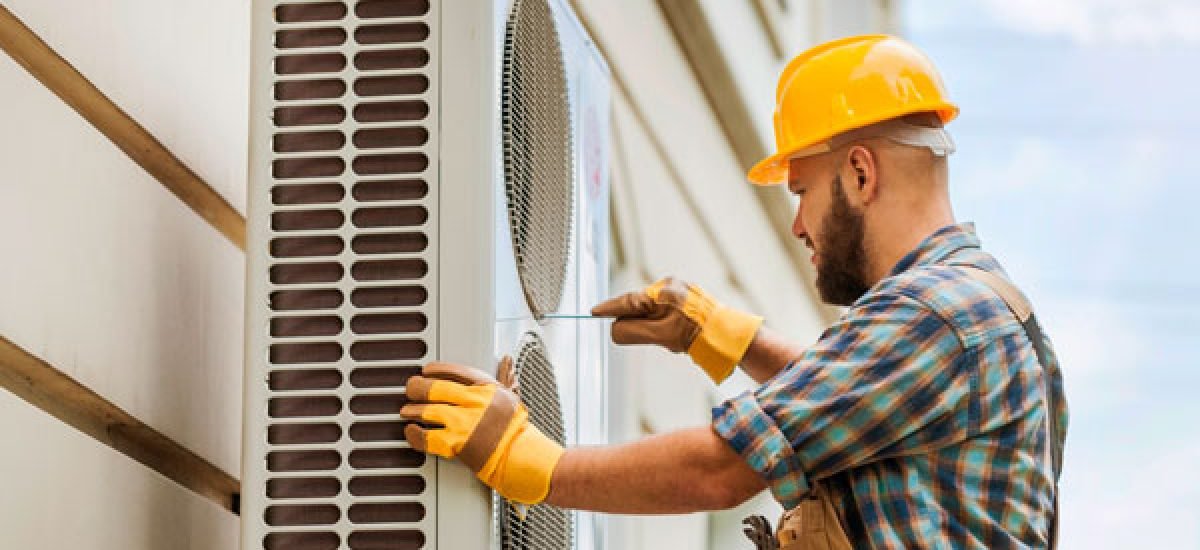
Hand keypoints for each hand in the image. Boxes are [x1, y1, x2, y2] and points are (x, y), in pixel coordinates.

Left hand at [401, 358, 563, 504]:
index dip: (436, 369)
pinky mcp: (457, 443)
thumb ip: (504, 377)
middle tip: (411, 389)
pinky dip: (414, 434)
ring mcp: (464, 422)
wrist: (521, 456)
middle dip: (417, 387)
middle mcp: (473, 402)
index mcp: (485, 388)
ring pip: (427, 411)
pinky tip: (411, 431)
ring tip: (407, 411)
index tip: (426, 371)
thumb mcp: (511, 397)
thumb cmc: (516, 429)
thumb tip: (507, 360)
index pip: (454, 371)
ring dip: (413, 410)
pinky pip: (427, 437)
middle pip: (435, 388)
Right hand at [591, 276, 762, 382]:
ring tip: (674, 340)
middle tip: (658, 339)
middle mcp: (668, 286)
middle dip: (642, 325)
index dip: (608, 309)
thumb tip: (614, 329)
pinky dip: (666, 327)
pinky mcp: (686, 298)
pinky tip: (679, 337)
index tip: (593, 312)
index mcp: (660, 292)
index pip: (626, 301)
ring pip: (652, 312)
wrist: (725, 335)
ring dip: (656, 328)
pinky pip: (665, 313)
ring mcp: (679, 290)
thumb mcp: (659, 336)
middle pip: (639, 307)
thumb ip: (632, 331)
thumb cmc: (694, 334)